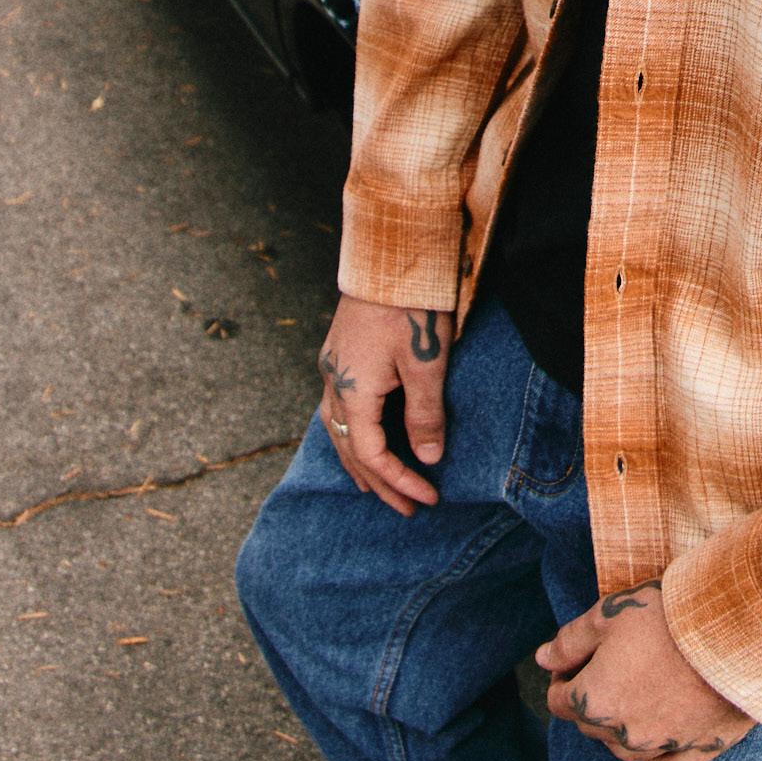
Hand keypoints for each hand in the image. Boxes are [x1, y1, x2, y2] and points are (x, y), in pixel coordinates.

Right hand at [317, 296, 453, 514]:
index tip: (427, 498)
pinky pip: (339, 408)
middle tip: (407, 508)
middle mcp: (334, 382)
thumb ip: (424, 413)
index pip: (371, 454)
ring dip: (360, 462)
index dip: (398, 481)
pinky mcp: (341, 353)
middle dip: (379, 482)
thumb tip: (428, 458)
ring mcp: (334, 366)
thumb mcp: (426, 363)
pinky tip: (365, 436)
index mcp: (353, 390)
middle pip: (350, 448)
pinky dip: (353, 434)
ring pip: (339, 430)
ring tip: (379, 486)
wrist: (391, 252)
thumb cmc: (412, 304)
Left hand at [538, 585, 754, 760]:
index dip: (564, 676)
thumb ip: (569, 641)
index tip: (580, 658)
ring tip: (640, 690)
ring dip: (622, 725)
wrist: (738, 634)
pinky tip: (665, 730)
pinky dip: (660, 751)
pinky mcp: (696, 753)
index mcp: (593, 701)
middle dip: (593, 698)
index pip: (558, 700)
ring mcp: (660, 748)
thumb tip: (542, 659)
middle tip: (614, 666)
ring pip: (624, 749)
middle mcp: (621, 735)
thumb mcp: (609, 614)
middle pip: (590, 725)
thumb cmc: (669, 618)